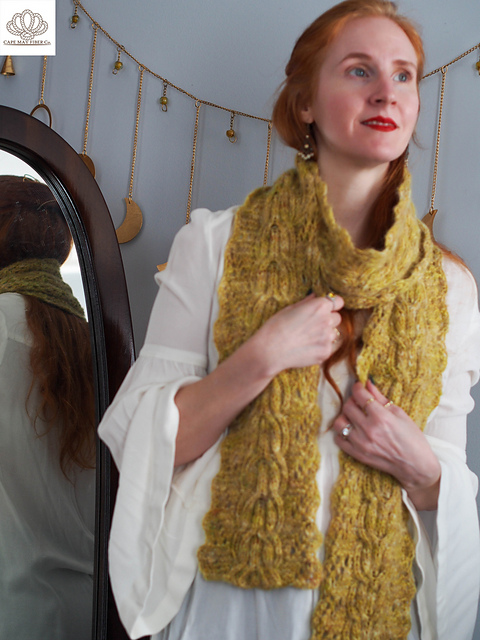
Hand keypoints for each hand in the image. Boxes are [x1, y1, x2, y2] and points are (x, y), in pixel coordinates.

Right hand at [252, 293, 343, 377]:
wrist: (269, 351)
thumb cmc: (275, 327)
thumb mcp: (289, 309)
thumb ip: (307, 302)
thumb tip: (315, 296)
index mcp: (319, 306)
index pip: (339, 301)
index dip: (332, 305)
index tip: (326, 309)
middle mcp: (327, 320)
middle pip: (337, 318)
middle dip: (328, 320)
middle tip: (312, 325)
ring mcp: (328, 338)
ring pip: (333, 334)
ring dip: (325, 334)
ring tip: (307, 338)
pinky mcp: (326, 353)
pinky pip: (328, 347)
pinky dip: (320, 347)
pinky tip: (305, 348)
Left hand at [333, 380, 440, 509]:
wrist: (416, 466)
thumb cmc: (412, 438)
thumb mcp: (400, 414)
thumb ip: (381, 398)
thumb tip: (368, 383)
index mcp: (381, 417)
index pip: (360, 395)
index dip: (358, 387)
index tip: (359, 387)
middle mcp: (368, 429)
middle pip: (347, 407)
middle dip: (352, 400)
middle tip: (359, 402)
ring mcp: (361, 443)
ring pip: (339, 422)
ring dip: (345, 416)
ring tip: (354, 417)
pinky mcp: (357, 454)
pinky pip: (338, 439)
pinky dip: (342, 433)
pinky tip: (352, 430)